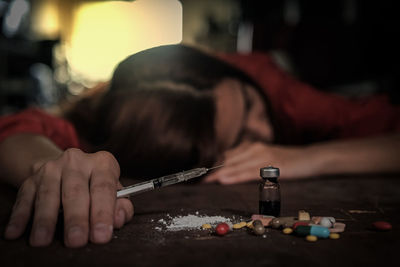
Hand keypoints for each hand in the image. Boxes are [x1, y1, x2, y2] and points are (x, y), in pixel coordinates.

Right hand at [4, 148, 133, 247]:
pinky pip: (25, 197)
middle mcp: (77, 162)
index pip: (104, 188)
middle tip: (76, 240)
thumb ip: (121, 206)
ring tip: (43, 239)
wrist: (67, 169)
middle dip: (76, 218)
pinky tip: (16, 231)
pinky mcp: (32, 178)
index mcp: (102, 163)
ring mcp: (52, 168)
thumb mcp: (115, 192)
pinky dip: (21, 216)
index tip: (101, 234)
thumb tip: (119, 220)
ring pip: (48, 194)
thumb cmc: (96, 187)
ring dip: (45, 219)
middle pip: (76, 191)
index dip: (103, 213)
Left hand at [203, 141, 310, 183]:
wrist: (310, 158)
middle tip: (196, 179)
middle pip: (228, 160)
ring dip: (219, 173)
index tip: (199, 173)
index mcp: (251, 147)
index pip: (227, 156)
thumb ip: (248, 162)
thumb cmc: (285, 161)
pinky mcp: (272, 166)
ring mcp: (263, 156)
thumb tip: (228, 170)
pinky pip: (249, 172)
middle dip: (212, 170)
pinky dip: (235, 176)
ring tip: (204, 181)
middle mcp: (255, 149)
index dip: (212, 165)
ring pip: (235, 165)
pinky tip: (224, 180)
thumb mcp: (265, 158)